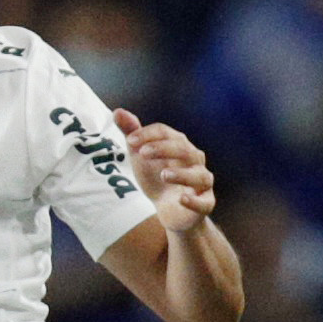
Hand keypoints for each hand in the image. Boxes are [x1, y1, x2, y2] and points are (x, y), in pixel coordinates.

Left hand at [115, 110, 216, 232]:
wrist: (168, 210)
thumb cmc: (156, 177)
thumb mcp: (140, 156)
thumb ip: (131, 133)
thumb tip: (117, 111)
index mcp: (179, 145)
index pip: (165, 132)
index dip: (148, 134)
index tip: (130, 141)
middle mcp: (194, 160)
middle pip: (184, 150)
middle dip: (163, 149)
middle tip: (142, 153)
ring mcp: (201, 182)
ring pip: (200, 175)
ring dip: (182, 174)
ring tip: (163, 174)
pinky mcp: (205, 203)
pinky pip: (205, 202)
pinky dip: (195, 200)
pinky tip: (182, 199)